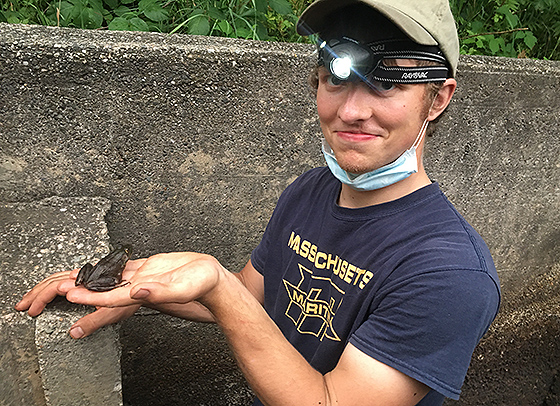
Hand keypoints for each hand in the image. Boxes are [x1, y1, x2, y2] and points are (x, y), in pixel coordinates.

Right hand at [15, 258, 146, 337]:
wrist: (158, 280)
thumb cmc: (140, 294)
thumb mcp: (117, 311)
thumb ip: (96, 319)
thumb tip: (74, 331)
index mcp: (89, 283)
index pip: (57, 287)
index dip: (43, 297)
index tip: (31, 309)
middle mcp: (89, 276)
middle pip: (56, 280)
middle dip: (37, 293)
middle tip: (23, 305)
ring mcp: (91, 274)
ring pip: (62, 276)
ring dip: (44, 287)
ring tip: (33, 299)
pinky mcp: (95, 276)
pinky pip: (71, 276)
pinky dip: (57, 283)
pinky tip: (56, 291)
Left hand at [64, 252, 223, 309]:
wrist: (211, 278)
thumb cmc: (201, 284)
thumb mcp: (182, 287)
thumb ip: (160, 291)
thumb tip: (137, 292)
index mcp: (145, 294)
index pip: (111, 297)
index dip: (91, 296)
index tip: (72, 294)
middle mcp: (139, 288)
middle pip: (105, 291)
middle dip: (83, 291)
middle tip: (58, 289)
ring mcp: (142, 278)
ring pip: (111, 279)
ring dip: (92, 279)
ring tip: (71, 278)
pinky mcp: (148, 267)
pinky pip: (123, 268)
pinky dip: (109, 267)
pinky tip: (99, 265)